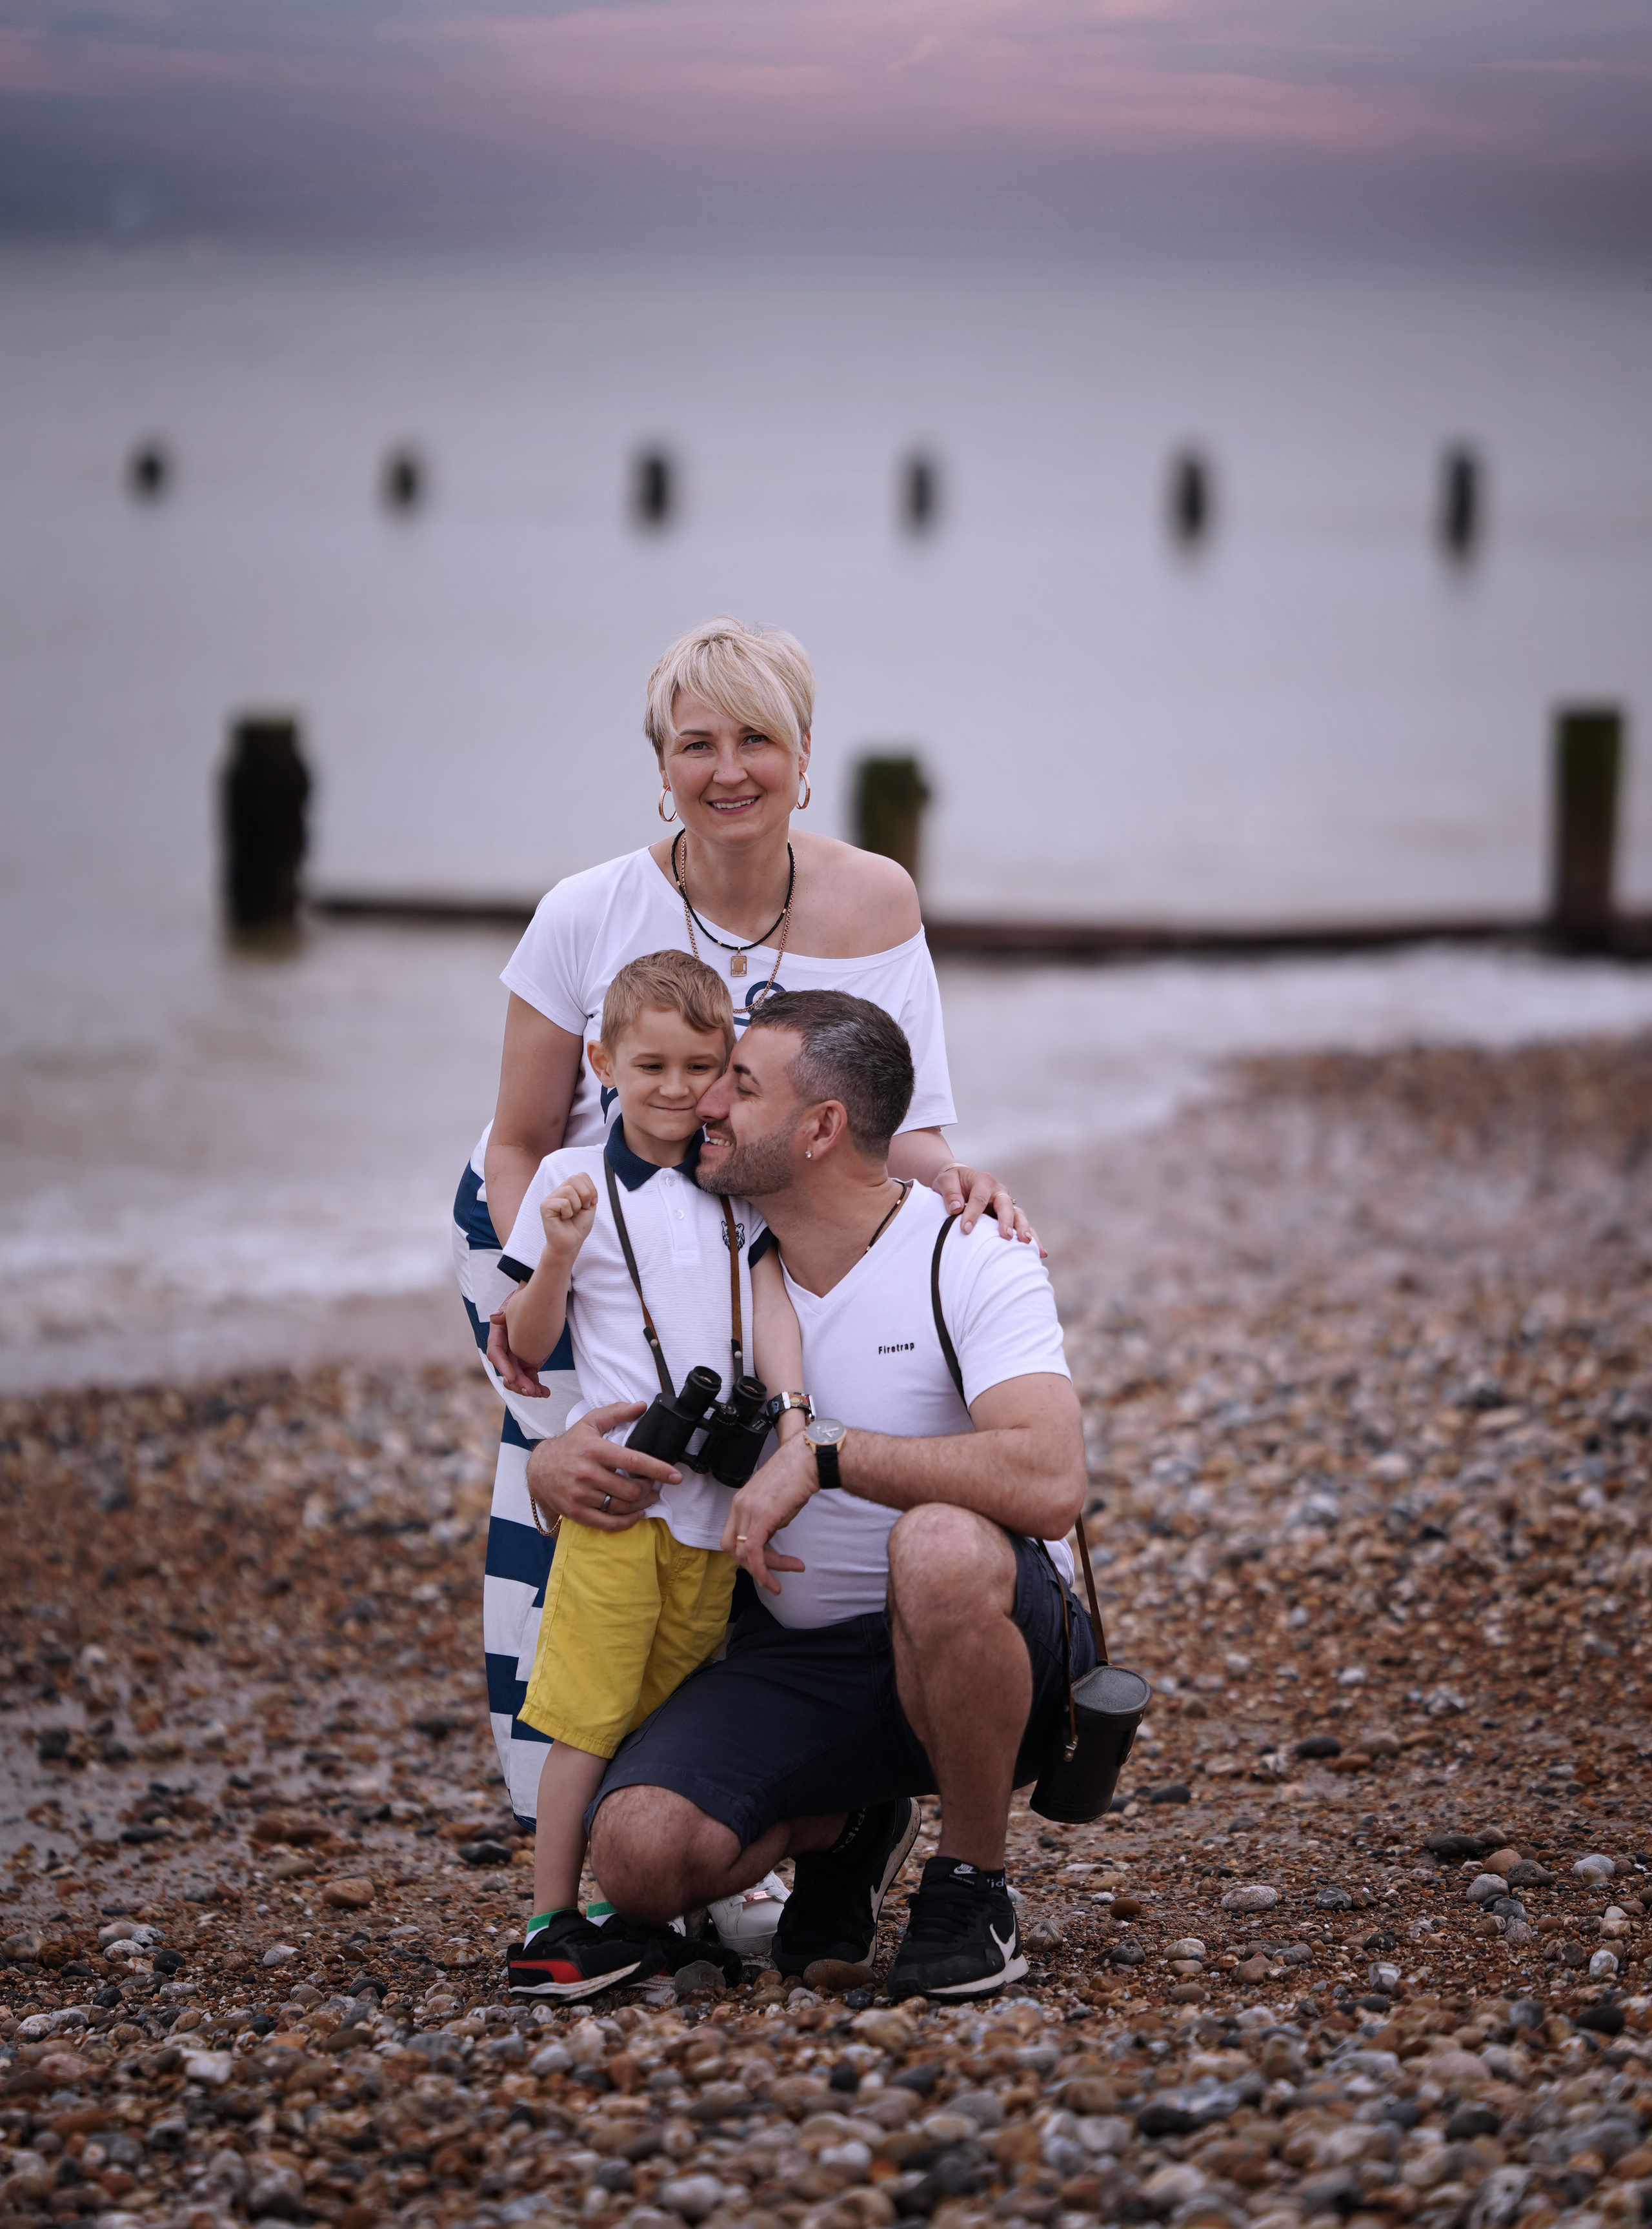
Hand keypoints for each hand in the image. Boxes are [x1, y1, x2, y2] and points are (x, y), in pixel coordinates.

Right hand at [487, 1310, 548, 1397]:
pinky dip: (537, 1386)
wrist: (539, 1302)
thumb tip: (495, 1317)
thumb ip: (505, 1312)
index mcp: (498, 1336)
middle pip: (508, 1371)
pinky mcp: (530, 1363)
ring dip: (528, 1388)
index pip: (496, 1354)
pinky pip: (531, 1378)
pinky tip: (546, 1392)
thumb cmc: (523, 1302)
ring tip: (541, 1393)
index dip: (503, 1367)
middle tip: (531, 1390)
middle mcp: (506, 1351)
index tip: (512, 1378)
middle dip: (518, 1383)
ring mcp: (517, 1359)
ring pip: (519, 1378)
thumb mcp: (512, 1305)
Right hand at [524, 1403, 677, 1531]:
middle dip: (649, 1489)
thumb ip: (616, 1413)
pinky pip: (608, 1523)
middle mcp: (587, 1474)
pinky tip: (636, 1514)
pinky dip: (627, 1521)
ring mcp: (581, 1495)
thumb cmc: (570, 1445)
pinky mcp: (576, 1512)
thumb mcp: (590, 1423)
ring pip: (622, 1507)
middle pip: (631, 1489)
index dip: (657, 1469)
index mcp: (595, 1450)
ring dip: (642, 1505)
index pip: (633, 1460)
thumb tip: (641, 1406)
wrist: (539, 1469)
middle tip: (654, 1485)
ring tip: (649, 1498)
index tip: (675, 1476)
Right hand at [539, 1172, 597, 1250]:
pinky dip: (568, 1213)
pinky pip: (563, 1202)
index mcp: (569, 1189)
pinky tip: (563, 1219)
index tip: (591, 1203)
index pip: (581, 1175)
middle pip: (574, 1178)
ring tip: (571, 1216)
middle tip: (582, 1209)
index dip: (591, 1188)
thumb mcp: (589, 1205)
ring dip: (576, 1206)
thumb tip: (582, 1177)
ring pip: (569, 1190)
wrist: (571, 1243)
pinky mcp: (545, 1206)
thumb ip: (588, 1190)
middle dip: (585, 1195)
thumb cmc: (579, 1226)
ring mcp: (550, 1198)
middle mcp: (558, 1191)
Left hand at [721, 1439, 816, 1594]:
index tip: (768, 1562)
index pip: (732, 1538)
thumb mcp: (776, 1504)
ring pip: (743, 1554)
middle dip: (754, 1566)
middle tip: (776, 1573)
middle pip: (733, 1549)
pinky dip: (761, 1570)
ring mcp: (748, 1510)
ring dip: (764, 1570)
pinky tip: (773, 1580)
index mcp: (740, 1502)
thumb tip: (768, 1538)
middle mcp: (739, 1506)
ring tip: (792, 1569)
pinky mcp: (763, 1516)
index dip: (746, 1556)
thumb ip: (767, 1522)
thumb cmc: (798, 1478)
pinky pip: (753, 1551)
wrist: (809, 1459)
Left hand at [933, 1162, 1042, 1254]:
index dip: (973, 1213)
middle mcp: (998, 1192)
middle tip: (1005, 1236)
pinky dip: (1032, 1238)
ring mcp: (1006, 1204)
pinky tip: (1040, 1253)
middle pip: (1006, 1205)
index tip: (966, 1229)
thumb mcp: (945, 1181)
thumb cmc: (952, 1182)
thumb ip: (949, 1192)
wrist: (960, 1181)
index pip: (979, 1198)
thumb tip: (956, 1208)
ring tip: (1026, 1243)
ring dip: (1023, 1229)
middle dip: (1006, 1221)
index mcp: (983, 1181)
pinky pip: (1022, 1226)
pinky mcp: (1009, 1216)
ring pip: (1019, 1215)